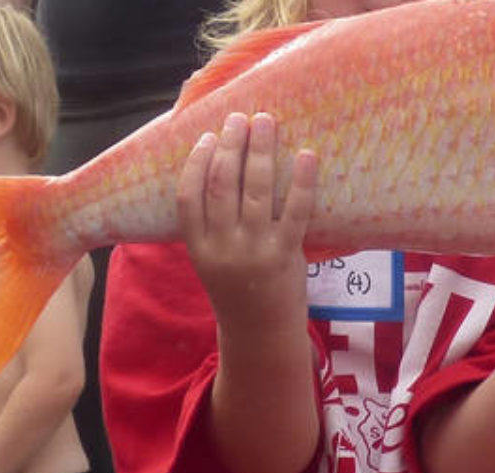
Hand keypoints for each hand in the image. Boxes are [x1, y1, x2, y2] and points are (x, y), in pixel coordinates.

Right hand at [176, 112, 318, 329]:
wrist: (261, 331)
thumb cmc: (237, 286)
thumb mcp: (211, 258)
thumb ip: (210, 223)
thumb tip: (218, 167)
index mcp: (198, 247)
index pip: (188, 196)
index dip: (196, 162)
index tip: (207, 136)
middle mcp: (222, 248)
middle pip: (222, 184)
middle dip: (230, 145)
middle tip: (239, 118)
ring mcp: (254, 252)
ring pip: (255, 190)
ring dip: (260, 150)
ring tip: (265, 121)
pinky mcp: (285, 255)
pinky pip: (295, 210)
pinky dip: (301, 180)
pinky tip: (306, 155)